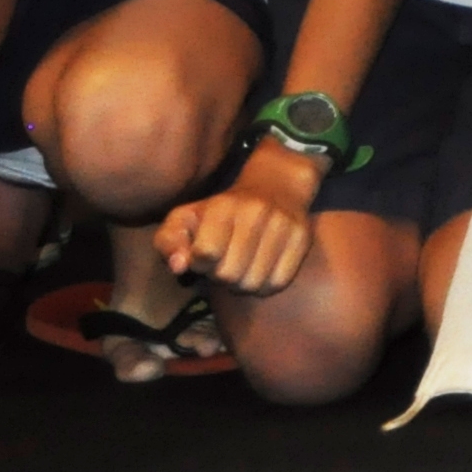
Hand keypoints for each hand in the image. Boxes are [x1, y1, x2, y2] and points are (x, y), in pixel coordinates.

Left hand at [159, 147, 322, 296]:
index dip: (200, 264)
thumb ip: (169, 242)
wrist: (276, 185)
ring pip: (254, 283)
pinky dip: (266, 286)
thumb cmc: (220, 212)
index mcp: (222, 206)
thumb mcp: (185, 219)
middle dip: (221, 277)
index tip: (204, 257)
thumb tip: (178, 266)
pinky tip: (261, 271)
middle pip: (229, 274)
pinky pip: (279, 282)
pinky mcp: (302, 237)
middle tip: (224, 265)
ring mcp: (282, 224)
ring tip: (242, 268)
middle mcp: (255, 212)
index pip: (206, 253)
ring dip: (243, 284)